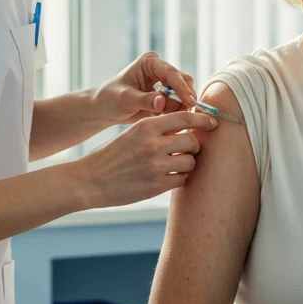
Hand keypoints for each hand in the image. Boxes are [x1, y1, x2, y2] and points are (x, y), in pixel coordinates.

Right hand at [77, 111, 217, 207]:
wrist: (89, 180)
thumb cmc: (110, 156)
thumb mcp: (131, 134)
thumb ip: (156, 131)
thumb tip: (184, 130)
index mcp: (146, 126)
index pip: (185, 118)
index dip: (203, 119)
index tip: (213, 122)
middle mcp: (153, 144)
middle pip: (192, 142)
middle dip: (192, 147)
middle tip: (185, 151)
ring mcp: (155, 166)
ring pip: (190, 162)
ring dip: (186, 164)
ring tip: (174, 166)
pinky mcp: (156, 186)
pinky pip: (182, 180)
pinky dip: (178, 179)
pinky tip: (167, 178)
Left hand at [95, 52, 200, 123]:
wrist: (105, 109)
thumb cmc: (110, 100)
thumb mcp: (125, 99)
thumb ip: (144, 100)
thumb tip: (163, 102)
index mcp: (149, 62)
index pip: (171, 73)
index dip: (182, 88)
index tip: (190, 103)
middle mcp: (160, 68)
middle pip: (183, 80)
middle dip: (186, 97)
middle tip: (189, 114)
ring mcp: (164, 82)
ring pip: (184, 92)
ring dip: (183, 106)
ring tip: (178, 120)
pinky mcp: (167, 95)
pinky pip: (180, 103)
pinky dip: (179, 112)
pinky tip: (176, 122)